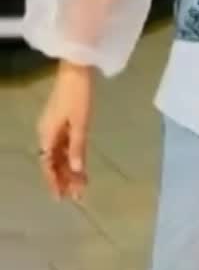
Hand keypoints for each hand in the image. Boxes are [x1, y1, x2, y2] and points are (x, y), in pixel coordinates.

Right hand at [36, 62, 92, 201]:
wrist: (76, 71)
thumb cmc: (77, 96)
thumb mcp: (80, 124)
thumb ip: (77, 148)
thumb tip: (75, 170)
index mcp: (47, 135)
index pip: (48, 164)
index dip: (54, 181)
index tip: (61, 198)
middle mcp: (48, 134)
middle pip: (54, 162)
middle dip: (64, 179)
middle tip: (77, 195)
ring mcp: (55, 128)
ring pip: (60, 155)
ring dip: (69, 170)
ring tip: (81, 186)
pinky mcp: (64, 122)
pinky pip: (66, 145)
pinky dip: (73, 157)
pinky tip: (80, 167)